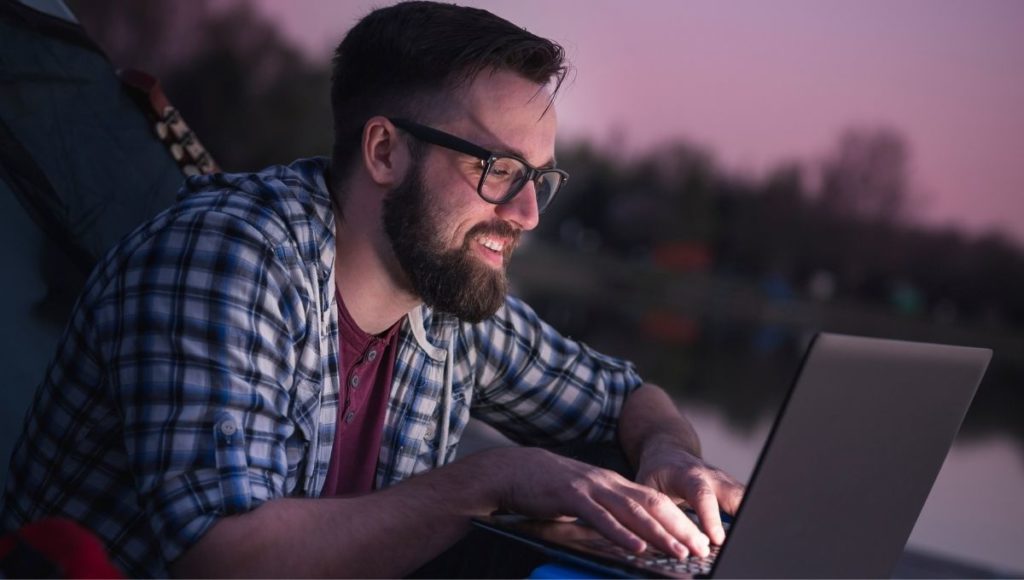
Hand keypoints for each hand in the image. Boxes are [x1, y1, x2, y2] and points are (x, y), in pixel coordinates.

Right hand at [482, 446, 711, 558]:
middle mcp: (608, 482)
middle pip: (652, 505)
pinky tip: (636, 546)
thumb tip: (632, 532)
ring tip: (678, 551)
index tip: (699, 538)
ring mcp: (591, 487)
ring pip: (632, 511)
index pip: (655, 501)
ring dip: (658, 533)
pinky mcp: (571, 496)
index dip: (680, 520)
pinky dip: (620, 532)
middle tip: (701, 548)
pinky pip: (601, 517)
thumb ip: (608, 510)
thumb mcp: (586, 497)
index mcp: (614, 483)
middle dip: (679, 527)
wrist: (514, 470)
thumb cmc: (549, 488)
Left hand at [634, 438, 744, 545]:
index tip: (717, 540)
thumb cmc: (656, 474)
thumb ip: (655, 510)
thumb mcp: (647, 488)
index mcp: (688, 475)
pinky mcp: (733, 490)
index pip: (702, 495)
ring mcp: (726, 482)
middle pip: (734, 495)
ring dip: (749, 519)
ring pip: (745, 498)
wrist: (668, 453)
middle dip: (742, 517)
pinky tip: (750, 535)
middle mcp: (711, 476)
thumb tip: (662, 538)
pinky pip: (746, 503)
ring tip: (750, 542)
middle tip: (741, 543)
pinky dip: (748, 518)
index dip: (711, 517)